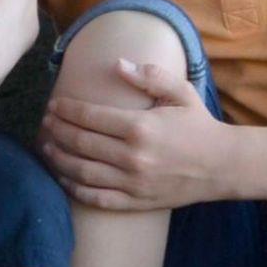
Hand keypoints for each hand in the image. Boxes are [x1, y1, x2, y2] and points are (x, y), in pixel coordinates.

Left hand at [37, 58, 229, 210]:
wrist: (222, 166)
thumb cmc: (198, 125)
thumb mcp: (180, 92)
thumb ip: (150, 76)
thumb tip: (118, 63)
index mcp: (140, 127)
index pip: (90, 116)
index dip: (67, 109)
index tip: (54, 104)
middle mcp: (133, 157)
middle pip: (81, 143)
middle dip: (57, 130)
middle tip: (44, 122)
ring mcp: (132, 183)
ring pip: (83, 172)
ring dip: (59, 158)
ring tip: (46, 147)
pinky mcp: (135, 202)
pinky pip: (96, 198)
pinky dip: (75, 189)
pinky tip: (64, 177)